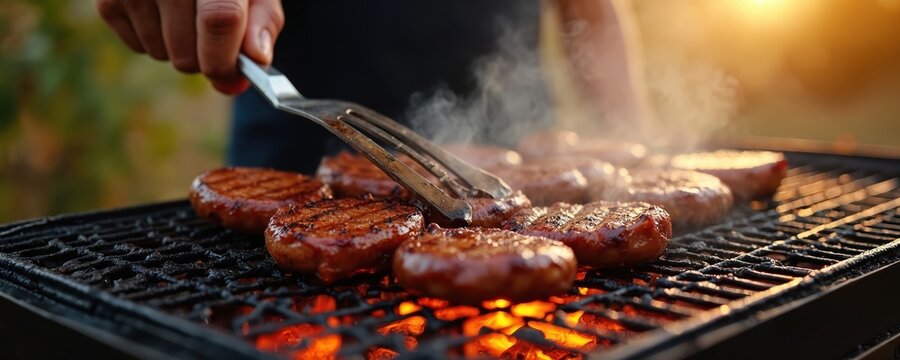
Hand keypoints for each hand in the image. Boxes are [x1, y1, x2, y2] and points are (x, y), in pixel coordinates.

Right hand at [97, 0, 283, 93]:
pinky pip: (139, 46)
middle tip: (212, 34)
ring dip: (180, 48)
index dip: (225, 57)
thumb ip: (262, 24)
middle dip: (205, 58)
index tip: (231, 71)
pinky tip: (163, 10)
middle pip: (186, 52)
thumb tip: (250, 66)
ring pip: (162, 54)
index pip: (219, 20)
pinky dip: (155, 39)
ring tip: (187, 13)